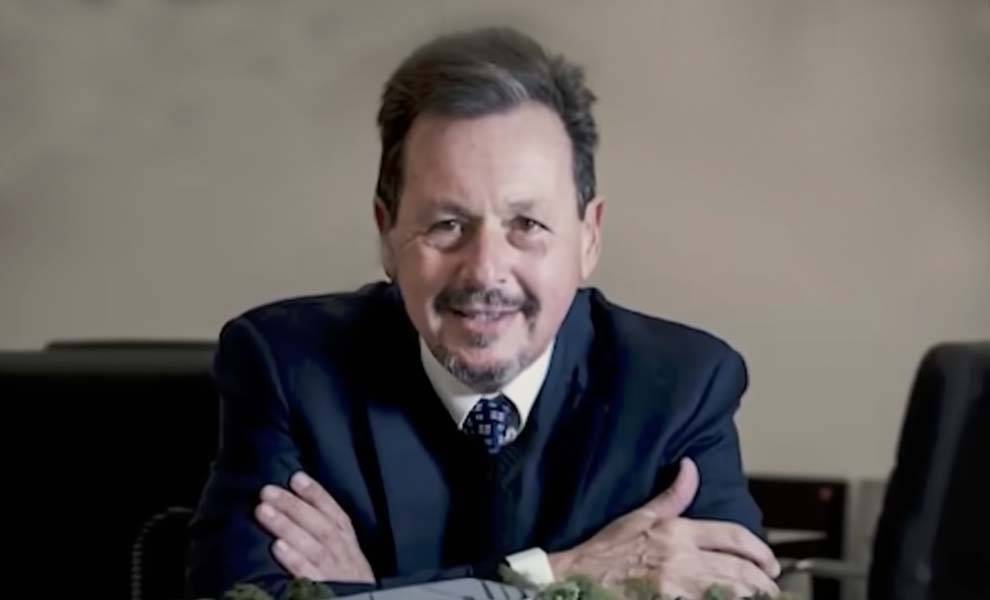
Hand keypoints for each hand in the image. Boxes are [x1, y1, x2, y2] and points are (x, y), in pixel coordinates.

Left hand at [255, 471, 374, 582]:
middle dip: (294, 506)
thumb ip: (328, 532)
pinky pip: (309, 575)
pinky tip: (277, 547)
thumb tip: (300, 504)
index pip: (334, 513)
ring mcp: (334, 573)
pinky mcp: (325, 592)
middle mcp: (343, 554)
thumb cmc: (347, 579)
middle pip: (320, 526)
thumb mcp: (346, 554)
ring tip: (263, 511)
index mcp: (349, 542)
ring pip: (312, 546)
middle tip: (268, 491)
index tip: (296, 478)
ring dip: (287, 527)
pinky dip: (294, 560)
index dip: (317, 494)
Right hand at [549, 458, 779, 598]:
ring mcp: (676, 588)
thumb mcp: (638, 516)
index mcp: (677, 531)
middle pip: (740, 571)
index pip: (733, 537)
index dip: (760, 551)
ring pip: (730, 594)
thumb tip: (690, 466)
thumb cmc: (606, 550)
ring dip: (749, 598)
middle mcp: (681, 559)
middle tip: (772, 590)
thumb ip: (672, 496)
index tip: (771, 565)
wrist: (575, 579)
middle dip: (763, 583)